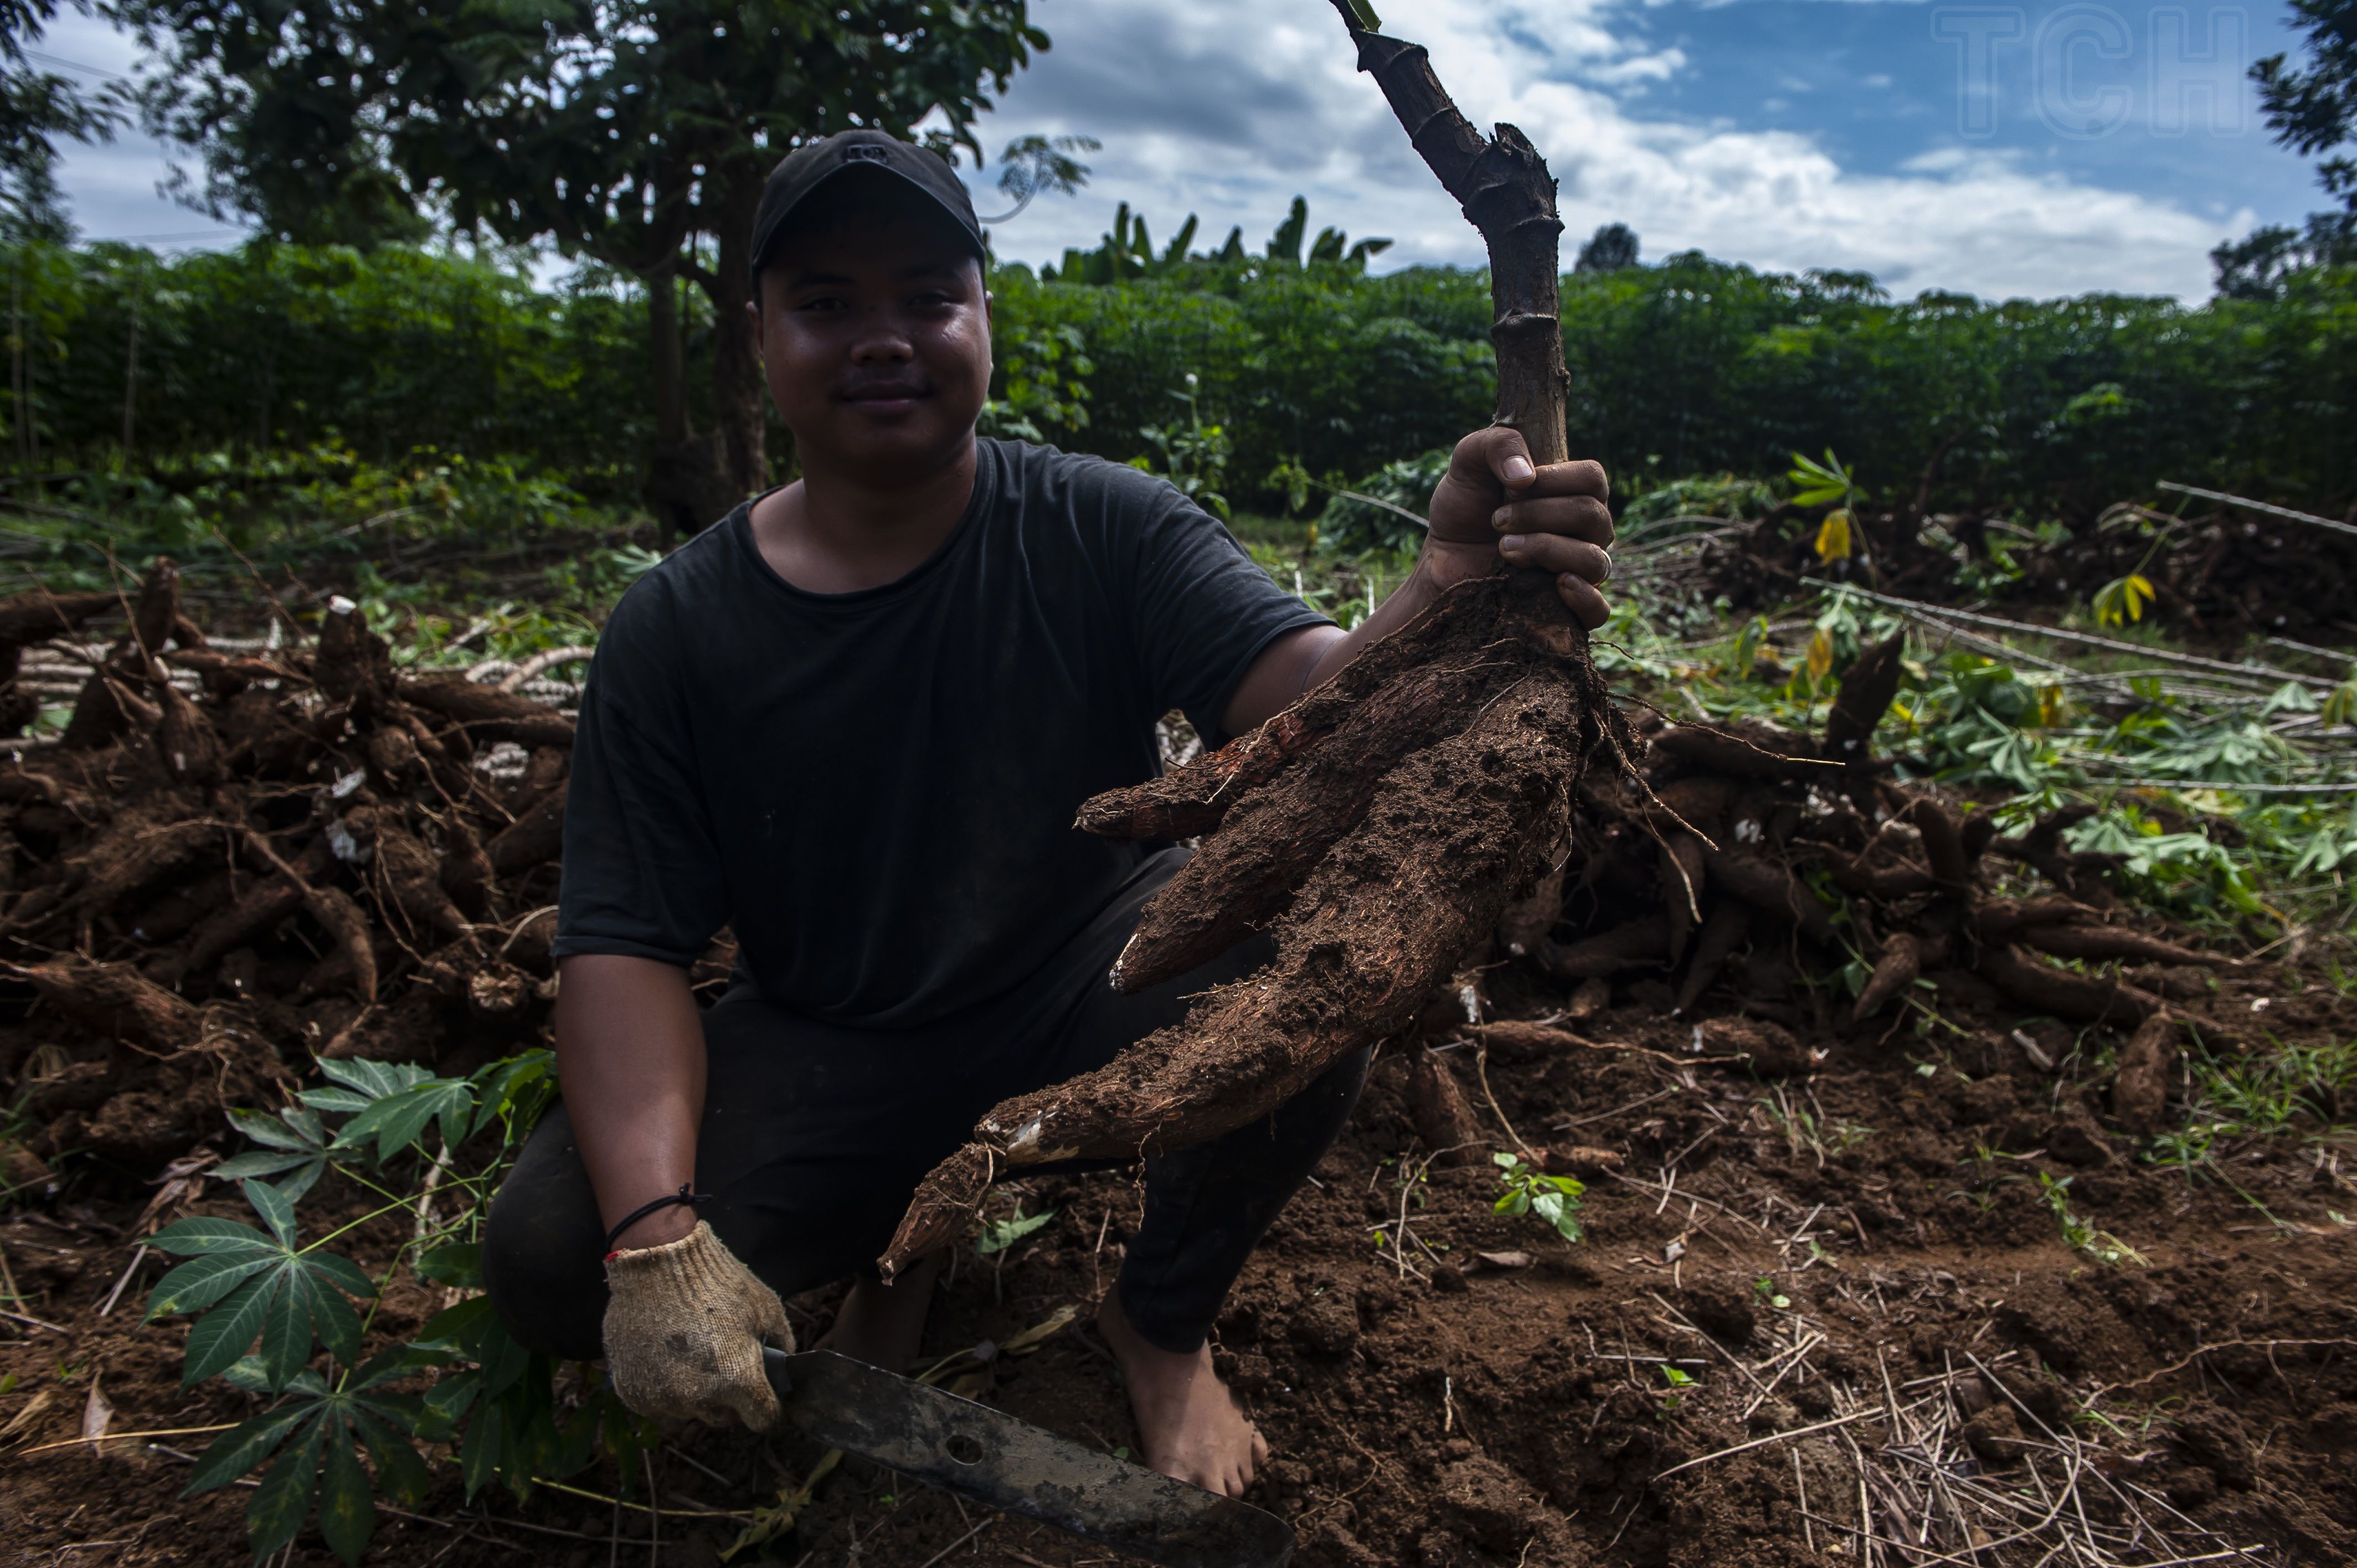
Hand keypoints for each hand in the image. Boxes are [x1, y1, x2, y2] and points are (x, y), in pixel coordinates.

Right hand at [602, 1221, 793, 1428]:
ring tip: (693, 1350)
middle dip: (730, 1395)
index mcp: (738, 1381)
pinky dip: (665, 1386)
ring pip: (690, 1410)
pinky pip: (658, 1402)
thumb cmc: (718, 1283)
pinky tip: (666, 1354)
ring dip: (695, 1391)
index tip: (762, 1390)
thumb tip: (782, 1370)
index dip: (767, 1405)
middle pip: (724, 1416)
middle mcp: (699, 1398)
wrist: (659, 1263)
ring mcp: (662, 1398)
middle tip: (725, 1360)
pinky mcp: (633, 1392)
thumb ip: (782, 1346)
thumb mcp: (765, 1308)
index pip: (763, 1418)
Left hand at [1422, 426, 1613, 628]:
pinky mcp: (1563, 611)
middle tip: (1497, 519)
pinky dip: (1585, 598)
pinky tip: (1558, 584)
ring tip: (1504, 549)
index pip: (1593, 480)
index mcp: (1571, 494)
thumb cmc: (1463, 508)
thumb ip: (1497, 445)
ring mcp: (1577, 572)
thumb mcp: (1468, 462)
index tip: (1513, 486)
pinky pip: (1598, 612)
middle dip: (1539, 514)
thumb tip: (1527, 476)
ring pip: (1596, 561)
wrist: (1440, 559)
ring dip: (1547, 549)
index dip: (1556, 479)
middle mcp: (1583, 532)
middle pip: (1593, 517)